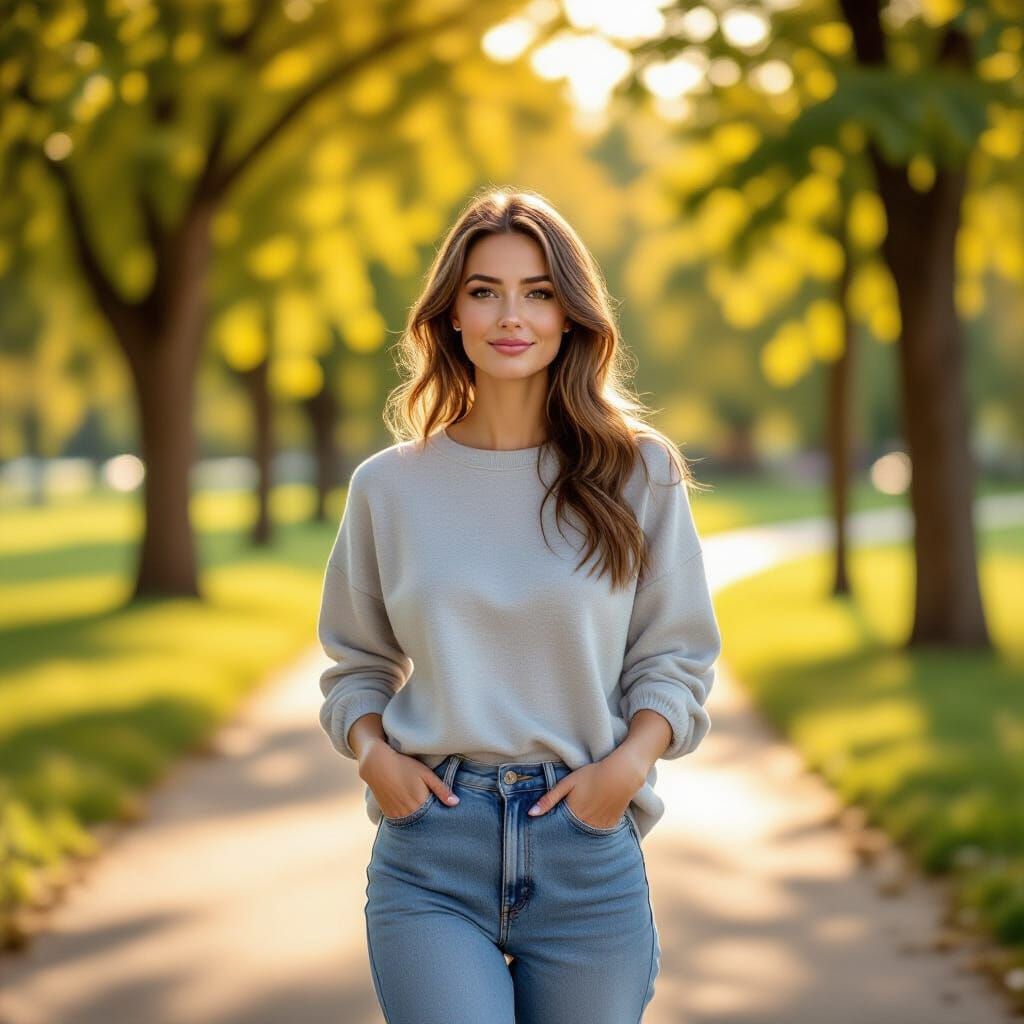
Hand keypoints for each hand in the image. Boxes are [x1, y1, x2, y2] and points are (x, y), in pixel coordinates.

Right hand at [358, 741, 458, 817]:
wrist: (377, 765)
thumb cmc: (404, 766)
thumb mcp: (426, 774)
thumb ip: (441, 789)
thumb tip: (456, 803)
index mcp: (421, 803)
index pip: (435, 817)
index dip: (440, 815)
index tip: (445, 814)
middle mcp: (408, 813)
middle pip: (424, 822)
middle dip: (430, 820)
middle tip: (434, 814)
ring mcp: (397, 815)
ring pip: (412, 824)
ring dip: (418, 821)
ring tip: (422, 813)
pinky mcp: (388, 815)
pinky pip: (401, 823)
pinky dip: (407, 819)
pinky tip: (410, 812)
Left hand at [527, 757, 641, 829]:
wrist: (621, 775)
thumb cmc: (592, 775)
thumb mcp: (567, 783)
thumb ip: (549, 799)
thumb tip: (530, 814)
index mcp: (572, 814)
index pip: (558, 829)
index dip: (553, 830)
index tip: (546, 834)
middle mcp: (585, 824)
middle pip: (571, 834)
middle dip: (565, 834)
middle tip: (561, 833)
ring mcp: (599, 826)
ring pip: (585, 835)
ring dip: (579, 833)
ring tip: (577, 827)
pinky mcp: (610, 824)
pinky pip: (598, 833)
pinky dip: (593, 829)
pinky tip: (591, 822)